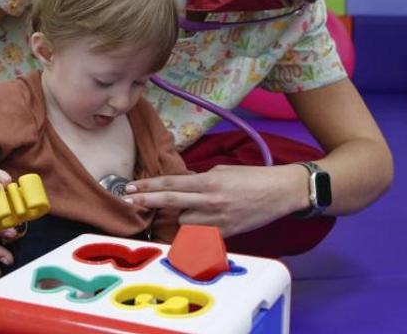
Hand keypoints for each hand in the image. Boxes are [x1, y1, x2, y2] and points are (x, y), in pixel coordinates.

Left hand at [123, 164, 309, 236]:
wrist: (280, 192)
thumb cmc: (252, 178)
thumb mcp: (222, 172)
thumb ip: (200, 180)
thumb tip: (182, 187)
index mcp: (209, 182)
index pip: (171, 184)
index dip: (148, 185)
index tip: (131, 187)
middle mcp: (210, 201)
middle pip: (170, 202)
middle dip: (145, 200)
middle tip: (127, 199)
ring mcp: (217, 220)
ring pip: (184, 222)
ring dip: (183, 215)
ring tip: (197, 208)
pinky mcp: (225, 233)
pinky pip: (200, 234)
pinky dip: (197, 229)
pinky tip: (202, 223)